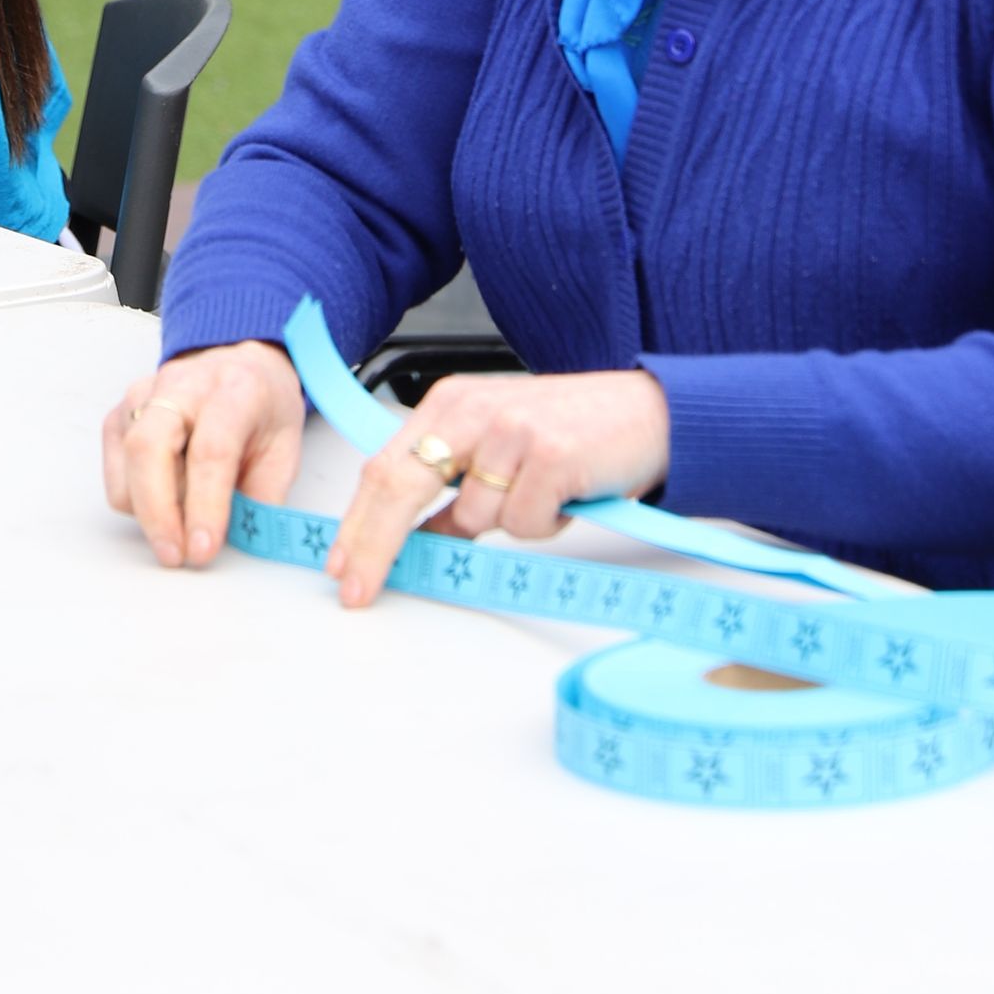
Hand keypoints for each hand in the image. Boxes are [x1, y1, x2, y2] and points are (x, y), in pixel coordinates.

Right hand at [104, 343, 303, 569]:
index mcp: (234, 391)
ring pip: (126, 464)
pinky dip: (135, 497)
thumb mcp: (284, 449)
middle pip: (149, 448)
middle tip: (175, 555)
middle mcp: (182, 385)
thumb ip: (263, 497)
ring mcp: (143, 396)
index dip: (205, 506)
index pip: (211, 450)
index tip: (203, 549)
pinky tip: (167, 491)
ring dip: (148, 508)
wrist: (239, 366)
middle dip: (157, 513)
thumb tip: (239, 542)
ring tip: (184, 512)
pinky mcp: (119, 414)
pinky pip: (115, 471)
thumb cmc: (262, 410)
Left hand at [326, 369, 669, 607]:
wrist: (652, 413)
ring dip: (508, 524)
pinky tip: (566, 493)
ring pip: (474, 518)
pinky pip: (523, 524)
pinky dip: (545, 523)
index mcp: (451, 403)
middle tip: (358, 590)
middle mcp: (472, 409)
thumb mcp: (500, 447)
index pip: (384, 467)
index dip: (357, 523)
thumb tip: (422, 538)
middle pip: (400, 486)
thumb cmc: (574, 431)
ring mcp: (510, 431)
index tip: (341, 566)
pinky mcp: (549, 456)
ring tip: (544, 494)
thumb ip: (457, 486)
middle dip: (375, 547)